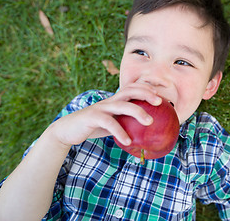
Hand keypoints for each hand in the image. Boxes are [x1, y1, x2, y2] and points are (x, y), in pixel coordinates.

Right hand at [47, 83, 161, 147]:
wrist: (68, 129)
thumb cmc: (94, 126)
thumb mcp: (112, 122)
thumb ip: (126, 122)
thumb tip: (146, 133)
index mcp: (115, 100)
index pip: (132, 88)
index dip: (146, 88)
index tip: (160, 95)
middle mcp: (109, 101)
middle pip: (130, 91)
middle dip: (146, 93)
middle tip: (159, 102)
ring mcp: (101, 108)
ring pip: (122, 105)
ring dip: (138, 112)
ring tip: (150, 122)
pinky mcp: (92, 117)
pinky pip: (109, 123)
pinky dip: (120, 132)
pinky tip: (128, 141)